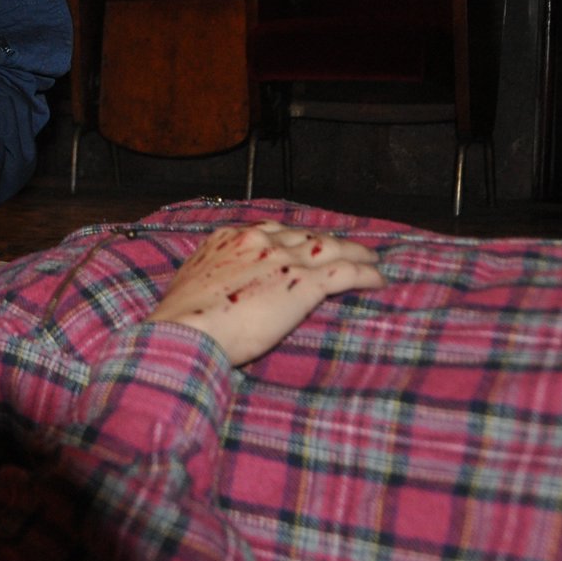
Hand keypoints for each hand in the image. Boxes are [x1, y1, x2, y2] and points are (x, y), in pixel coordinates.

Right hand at [147, 221, 385, 364]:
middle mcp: (259, 240)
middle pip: (303, 236)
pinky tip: (378, 280)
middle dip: (325, 242)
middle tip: (343, 250)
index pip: (271, 231)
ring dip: (354, 253)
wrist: (187, 329)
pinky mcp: (304, 283)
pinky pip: (346, 272)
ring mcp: (283, 259)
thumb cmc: (183, 319)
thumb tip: (224, 291)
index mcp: (229, 238)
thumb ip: (216, 278)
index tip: (302, 246)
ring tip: (371, 260)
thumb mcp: (194, 284)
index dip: (292, 239)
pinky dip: (365, 274)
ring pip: (330, 248)